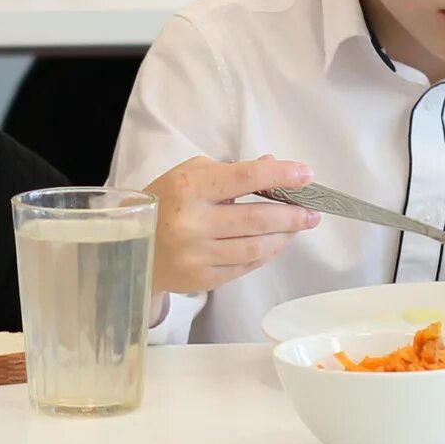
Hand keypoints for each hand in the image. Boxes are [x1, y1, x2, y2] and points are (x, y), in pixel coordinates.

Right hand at [146, 154, 316, 297]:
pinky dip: (266, 252)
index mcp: (189, 188)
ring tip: (299, 226)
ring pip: (256, 246)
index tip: (307, 175)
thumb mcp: (191, 174)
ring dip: (284, 236)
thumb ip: (233, 171)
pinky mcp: (202, 278)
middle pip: (257, 218)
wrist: (131, 245)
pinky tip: (276, 242)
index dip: (281, 176)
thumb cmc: (165, 202)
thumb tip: (273, 165)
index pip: (245, 178)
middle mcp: (193, 222)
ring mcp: (198, 254)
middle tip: (313, 211)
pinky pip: (246, 265)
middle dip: (292, 214)